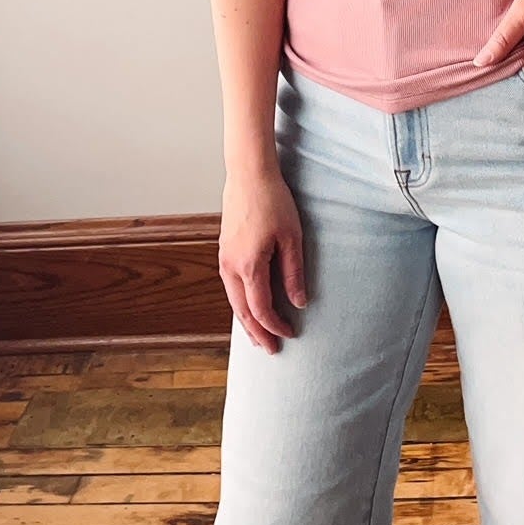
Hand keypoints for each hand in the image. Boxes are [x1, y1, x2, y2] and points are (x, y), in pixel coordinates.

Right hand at [219, 169, 307, 354]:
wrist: (249, 174)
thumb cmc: (273, 201)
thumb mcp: (292, 237)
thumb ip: (294, 273)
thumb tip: (299, 302)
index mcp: (249, 265)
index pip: (261, 309)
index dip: (275, 326)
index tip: (290, 334)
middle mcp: (231, 266)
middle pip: (242, 311)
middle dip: (257, 332)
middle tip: (271, 350)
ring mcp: (224, 257)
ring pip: (233, 300)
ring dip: (246, 320)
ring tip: (258, 335)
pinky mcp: (225, 250)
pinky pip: (230, 286)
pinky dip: (240, 302)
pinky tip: (248, 305)